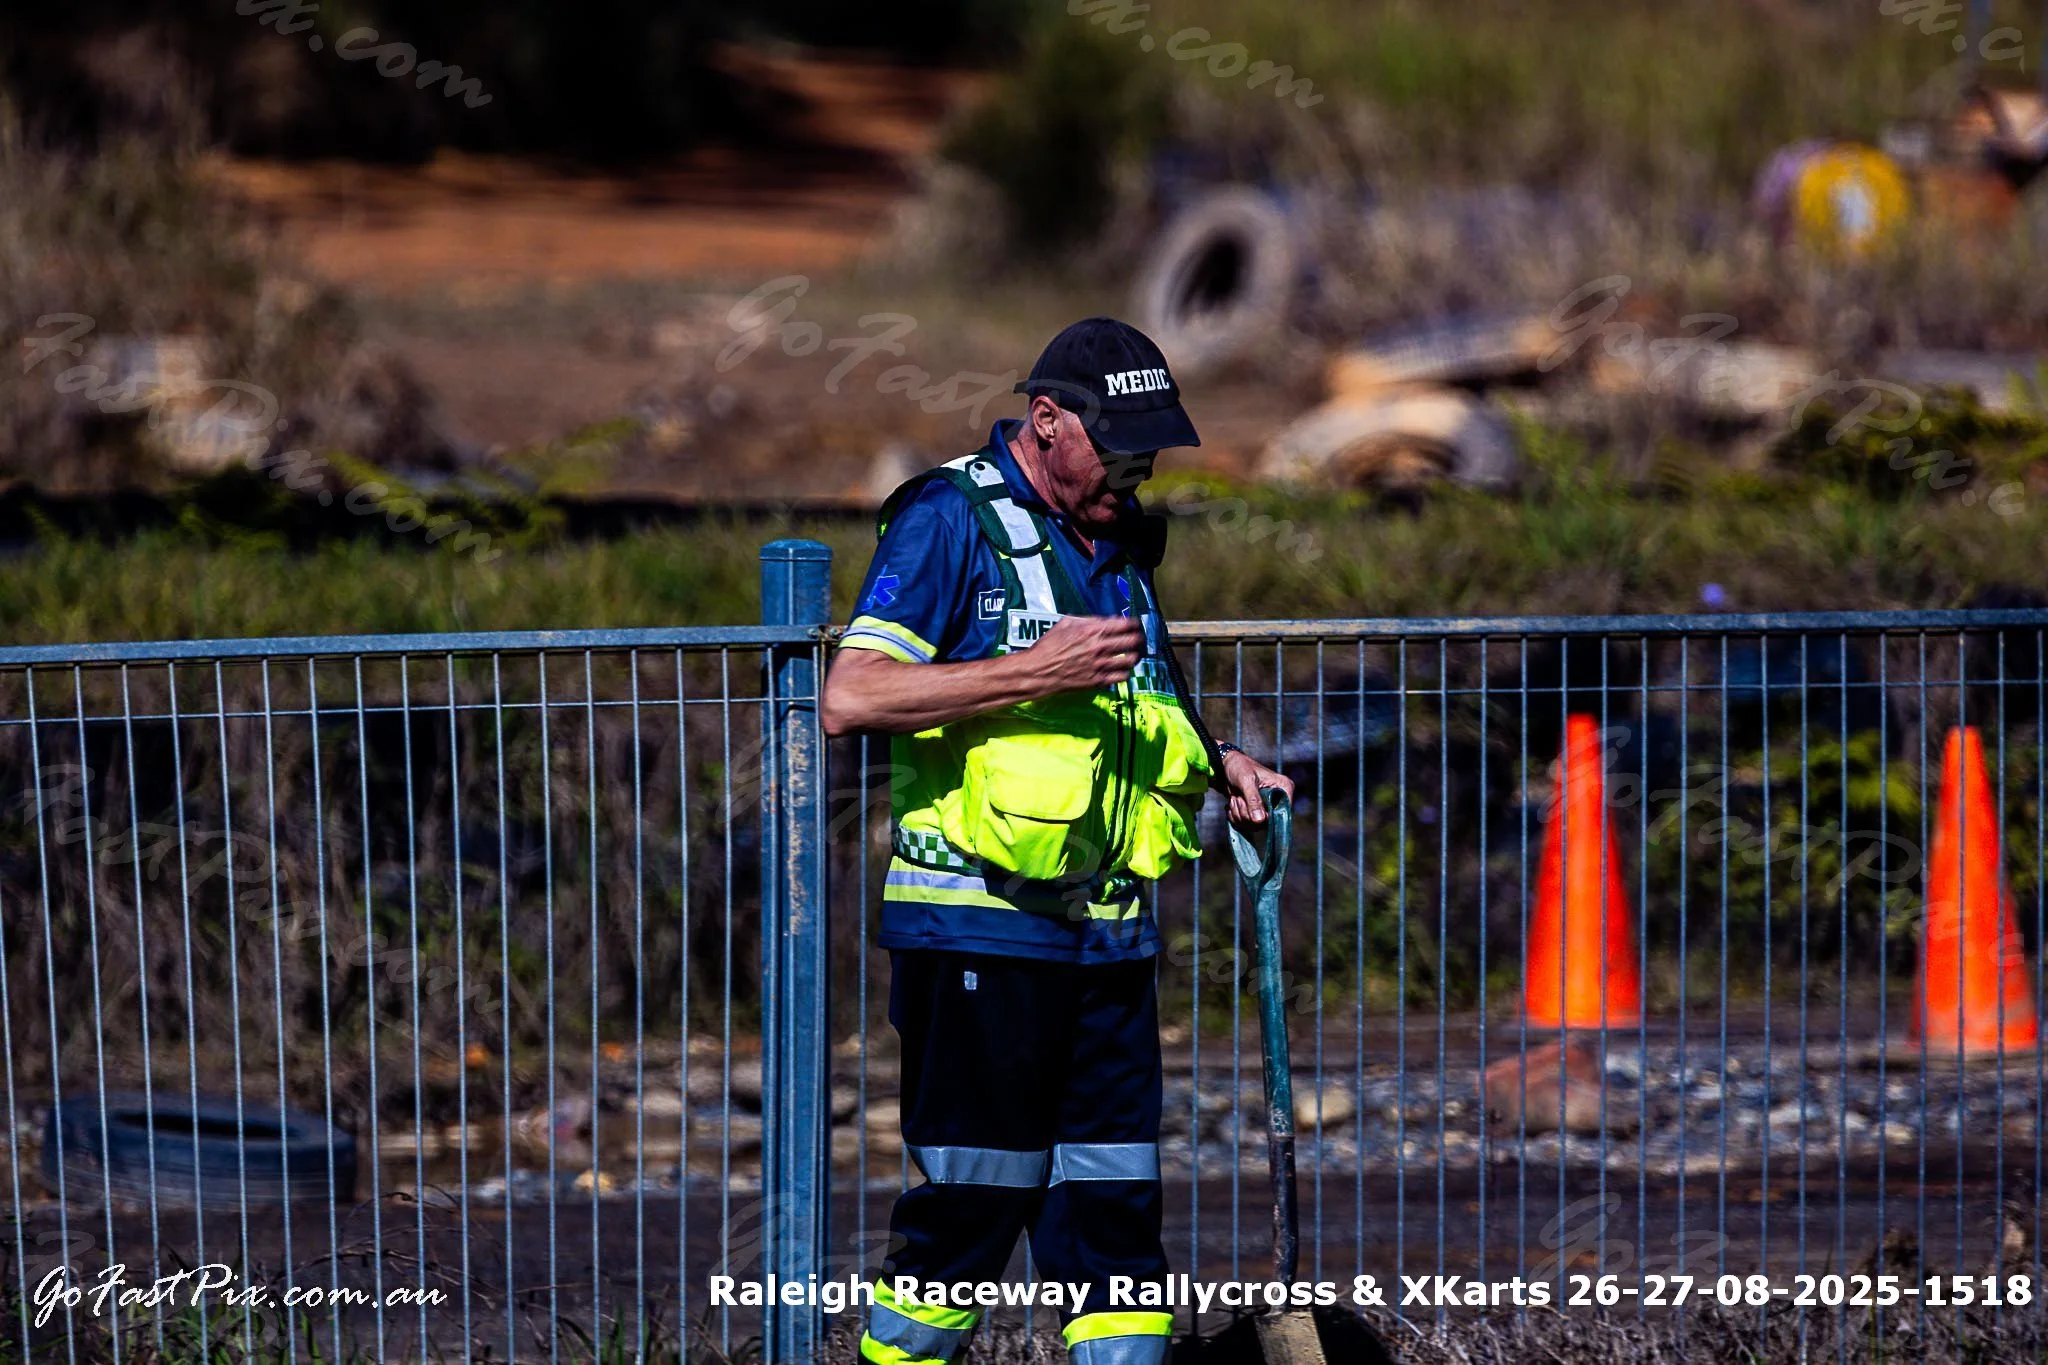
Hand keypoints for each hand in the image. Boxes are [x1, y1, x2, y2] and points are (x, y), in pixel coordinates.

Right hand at [1025, 615, 1146, 694]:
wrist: (1039, 670)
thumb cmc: (1050, 645)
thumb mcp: (1066, 623)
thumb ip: (1089, 620)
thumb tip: (1107, 620)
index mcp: (1093, 630)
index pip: (1126, 624)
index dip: (1135, 624)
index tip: (1135, 625)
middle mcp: (1100, 646)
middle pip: (1133, 641)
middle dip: (1139, 639)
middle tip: (1138, 640)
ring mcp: (1101, 665)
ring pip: (1131, 660)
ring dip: (1134, 656)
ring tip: (1132, 655)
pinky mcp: (1098, 680)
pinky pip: (1122, 677)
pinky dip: (1125, 672)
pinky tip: (1121, 669)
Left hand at [1221, 749, 1293, 827]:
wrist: (1226, 767)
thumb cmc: (1239, 767)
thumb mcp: (1246, 781)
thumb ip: (1253, 800)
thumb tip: (1260, 820)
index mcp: (1284, 788)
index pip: (1283, 811)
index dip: (1266, 815)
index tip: (1250, 806)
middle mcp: (1278, 799)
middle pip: (1266, 821)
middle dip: (1247, 813)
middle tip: (1238, 798)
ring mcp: (1267, 807)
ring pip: (1255, 825)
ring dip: (1239, 814)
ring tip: (1235, 798)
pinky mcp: (1257, 812)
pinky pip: (1247, 825)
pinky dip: (1236, 816)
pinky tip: (1233, 803)